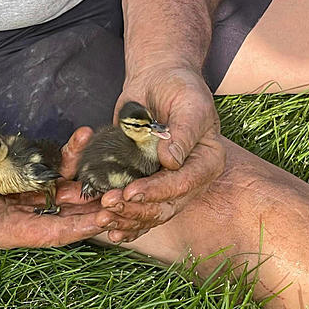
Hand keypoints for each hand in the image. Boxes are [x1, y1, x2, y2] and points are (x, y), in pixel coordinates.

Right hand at [0, 123, 111, 252]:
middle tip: (124, 197)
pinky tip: (85, 136)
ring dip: (92, 181)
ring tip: (114, 170)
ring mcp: (32, 191)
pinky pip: (59, 163)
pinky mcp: (35, 169)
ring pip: (69, 189)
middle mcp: (26, 213)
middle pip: (69, 215)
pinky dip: (73, 152)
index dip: (78, 229)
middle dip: (96, 208)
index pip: (51, 234)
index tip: (105, 222)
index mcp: (9, 229)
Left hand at [95, 66, 225, 242]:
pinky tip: (107, 228)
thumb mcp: (189, 104)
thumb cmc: (180, 87)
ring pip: (150, 213)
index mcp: (208, 162)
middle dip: (136, 209)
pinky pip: (138, 209)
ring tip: (101, 216)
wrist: (160, 80)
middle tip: (107, 204)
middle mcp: (191, 178)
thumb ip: (183, 132)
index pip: (184, 184)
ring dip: (125, 218)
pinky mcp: (147, 182)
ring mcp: (168, 183)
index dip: (157, 191)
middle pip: (166, 206)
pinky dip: (123, 221)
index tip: (130, 192)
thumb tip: (171, 161)